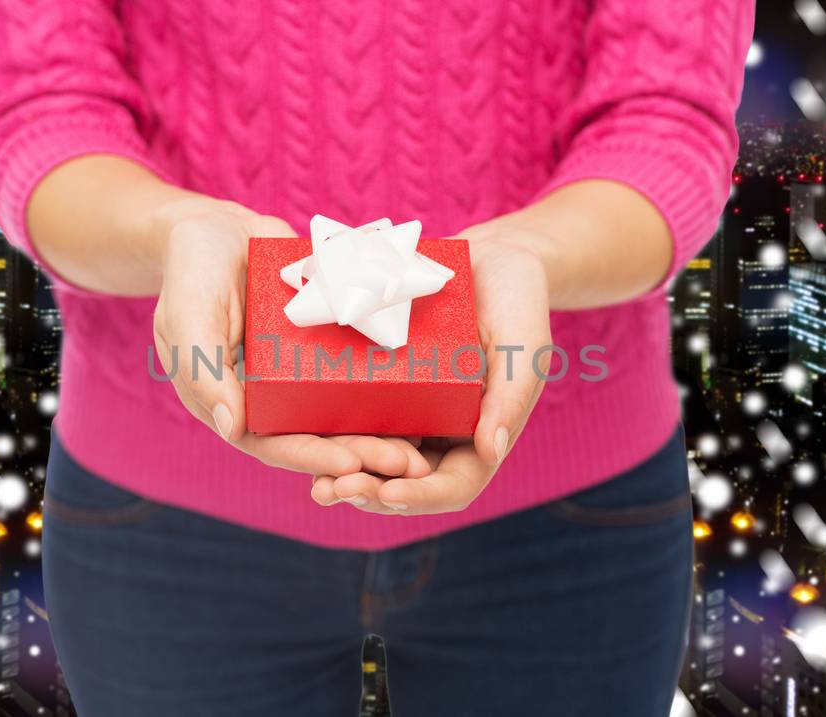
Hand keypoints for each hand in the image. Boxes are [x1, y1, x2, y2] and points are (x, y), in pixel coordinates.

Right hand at [151, 201, 431, 478]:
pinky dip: (389, 388)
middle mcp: (270, 398)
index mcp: (232, 404)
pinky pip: (358, 372)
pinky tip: (429, 395)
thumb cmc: (192, 271)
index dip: (313, 458)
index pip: (274, 444)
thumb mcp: (188, 316)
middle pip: (318, 437)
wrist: (218, 228)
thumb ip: (202, 370)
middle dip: (362, 454)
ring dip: (382, 432)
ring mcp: (299, 374)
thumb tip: (234, 430)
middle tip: (409, 464)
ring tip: (423, 446)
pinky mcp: (325, 347)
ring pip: (344, 413)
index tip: (354, 466)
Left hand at [314, 235, 552, 513]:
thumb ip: (510, 398)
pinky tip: (302, 440)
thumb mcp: (523, 346)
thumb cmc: (517, 301)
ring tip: (318, 484)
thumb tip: (490, 451)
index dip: (420, 496)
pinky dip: (332, 439)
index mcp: (480, 435)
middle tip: (336, 489)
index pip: (453, 486)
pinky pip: (354, 420)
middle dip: (371, 492)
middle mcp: (442, 434)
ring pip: (375, 461)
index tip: (388, 492)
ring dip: (346, 477)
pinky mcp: (381, 388)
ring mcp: (409, 414)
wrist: (489, 259)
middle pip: (405, 483)